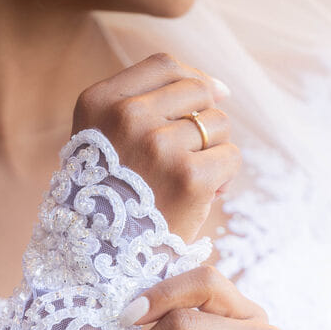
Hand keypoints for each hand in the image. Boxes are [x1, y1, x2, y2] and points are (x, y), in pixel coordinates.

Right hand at [71, 52, 239, 243]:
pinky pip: (231, 157)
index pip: (164, 66)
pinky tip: (206, 196)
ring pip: (218, 124)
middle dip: (205, 120)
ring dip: (216, 150)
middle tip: (194, 155)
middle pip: (196, 90)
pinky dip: (225, 177)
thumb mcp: (102, 144)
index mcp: (99, 103)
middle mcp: (126, 117)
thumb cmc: (108, 204)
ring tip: (195, 180)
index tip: (213, 96)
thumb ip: (142, 107)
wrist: (99, 263)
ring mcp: (158, 146)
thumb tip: (219, 89)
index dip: (195, 78)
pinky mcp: (189, 177)